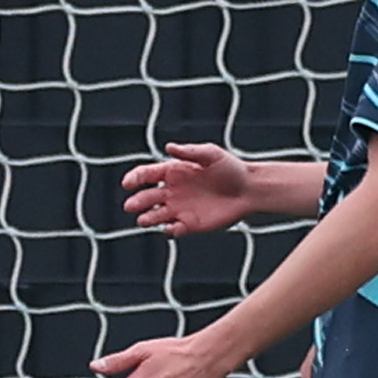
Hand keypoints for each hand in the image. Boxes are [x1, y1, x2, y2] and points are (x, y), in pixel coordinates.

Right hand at [121, 142, 250, 235]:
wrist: (249, 190)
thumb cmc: (231, 168)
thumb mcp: (210, 154)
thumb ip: (189, 151)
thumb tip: (168, 147)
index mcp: (174, 172)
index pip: (147, 174)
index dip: (135, 178)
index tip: (127, 183)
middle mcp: (173, 191)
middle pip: (148, 197)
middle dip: (138, 201)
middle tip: (131, 205)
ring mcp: (180, 208)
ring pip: (156, 215)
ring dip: (148, 218)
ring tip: (143, 220)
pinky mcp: (190, 224)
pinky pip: (174, 229)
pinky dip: (169, 230)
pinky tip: (169, 228)